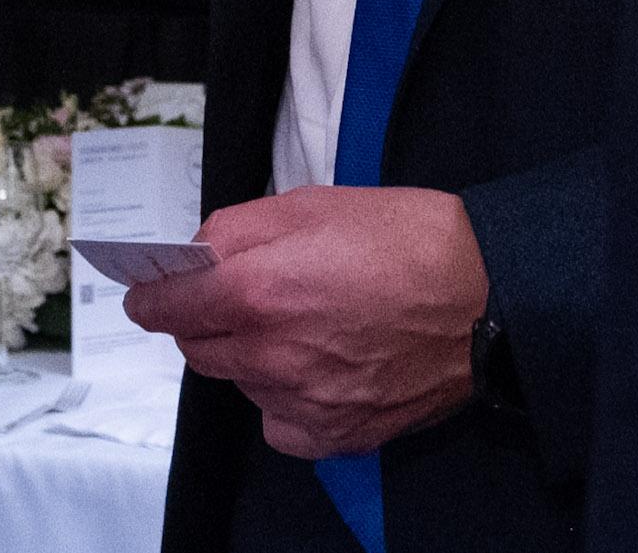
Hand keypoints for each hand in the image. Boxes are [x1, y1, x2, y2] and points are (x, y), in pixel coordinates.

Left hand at [121, 186, 485, 460]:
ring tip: (301, 324)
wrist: (489, 300)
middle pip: (198, 349)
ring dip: (250, 356)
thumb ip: (237, 230)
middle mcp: (271, 356)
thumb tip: (195, 255)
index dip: (152, 295)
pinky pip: (278, 423)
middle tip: (244, 295)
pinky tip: (318, 368)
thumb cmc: (407, 240)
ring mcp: (302, 403)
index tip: (148, 291)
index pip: (166, 307)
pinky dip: (283, 399)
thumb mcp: (311, 204)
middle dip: (205, 320)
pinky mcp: (335, 434)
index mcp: (256, 291)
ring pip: (240, 383)